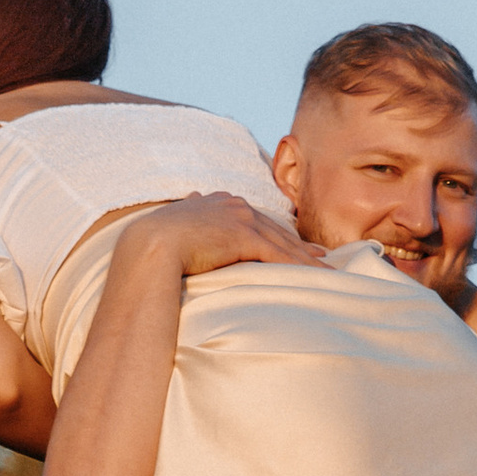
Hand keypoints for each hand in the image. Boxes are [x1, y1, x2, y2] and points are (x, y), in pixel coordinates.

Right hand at [132, 194, 314, 280]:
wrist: (150, 245)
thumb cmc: (155, 244)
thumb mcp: (175, 226)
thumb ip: (189, 217)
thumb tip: (189, 199)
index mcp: (219, 203)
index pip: (256, 220)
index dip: (277, 233)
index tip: (294, 244)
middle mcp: (233, 205)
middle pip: (275, 228)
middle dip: (299, 244)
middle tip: (321, 257)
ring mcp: (240, 218)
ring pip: (282, 242)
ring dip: (306, 259)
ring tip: (326, 271)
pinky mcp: (243, 236)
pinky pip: (277, 254)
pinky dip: (298, 265)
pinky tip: (313, 275)